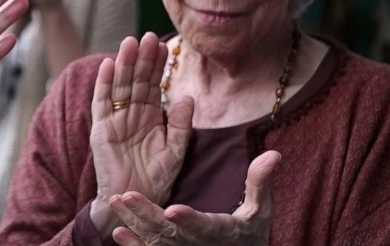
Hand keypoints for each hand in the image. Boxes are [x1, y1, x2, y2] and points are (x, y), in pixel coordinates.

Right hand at [88, 33, 193, 238]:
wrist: (137, 202)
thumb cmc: (156, 180)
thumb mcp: (176, 151)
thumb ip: (181, 125)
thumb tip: (187, 96)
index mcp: (151, 116)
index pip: (154, 84)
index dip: (158, 65)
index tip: (165, 44)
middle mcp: (132, 114)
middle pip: (136, 80)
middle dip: (142, 58)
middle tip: (148, 35)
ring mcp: (115, 120)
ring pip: (119, 86)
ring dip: (123, 63)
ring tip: (130, 41)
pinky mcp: (101, 130)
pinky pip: (101, 103)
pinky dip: (103, 84)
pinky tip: (108, 65)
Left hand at [108, 150, 280, 245]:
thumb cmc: (250, 236)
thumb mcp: (260, 213)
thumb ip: (260, 184)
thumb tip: (273, 153)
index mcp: (222, 233)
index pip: (204, 226)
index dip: (189, 220)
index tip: (173, 210)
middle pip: (171, 233)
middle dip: (148, 214)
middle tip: (127, 195)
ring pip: (156, 242)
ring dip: (135, 224)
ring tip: (116, 202)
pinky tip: (119, 231)